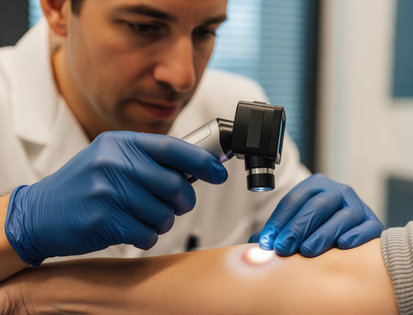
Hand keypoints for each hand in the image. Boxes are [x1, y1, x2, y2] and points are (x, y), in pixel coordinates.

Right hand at [5, 131, 226, 265]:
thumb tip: (193, 169)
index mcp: (121, 143)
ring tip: (146, 217)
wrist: (39, 212)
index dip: (202, 162)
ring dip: (162, 221)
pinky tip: (131, 229)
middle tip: (177, 205)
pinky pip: (147, 234)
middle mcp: (115, 162)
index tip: (218, 173)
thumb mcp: (110, 158)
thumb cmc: (84, 185)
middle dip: (183, 200)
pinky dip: (147, 236)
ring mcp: (107, 191)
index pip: (173, 148)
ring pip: (164, 214)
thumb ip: (147, 160)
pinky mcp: (103, 220)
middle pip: (175, 184)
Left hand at [250, 174, 382, 256]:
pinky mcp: (373, 223)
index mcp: (316, 185)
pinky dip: (356, 236)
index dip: (279, 221)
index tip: (268, 241)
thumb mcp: (296, 222)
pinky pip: (367, 228)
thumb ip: (277, 232)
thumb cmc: (317, 227)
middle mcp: (338, 192)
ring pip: (341, 217)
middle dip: (297, 228)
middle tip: (283, 248)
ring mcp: (358, 206)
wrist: (351, 229)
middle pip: (316, 206)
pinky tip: (342, 245)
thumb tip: (254, 244)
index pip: (294, 200)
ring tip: (307, 251)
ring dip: (323, 234)